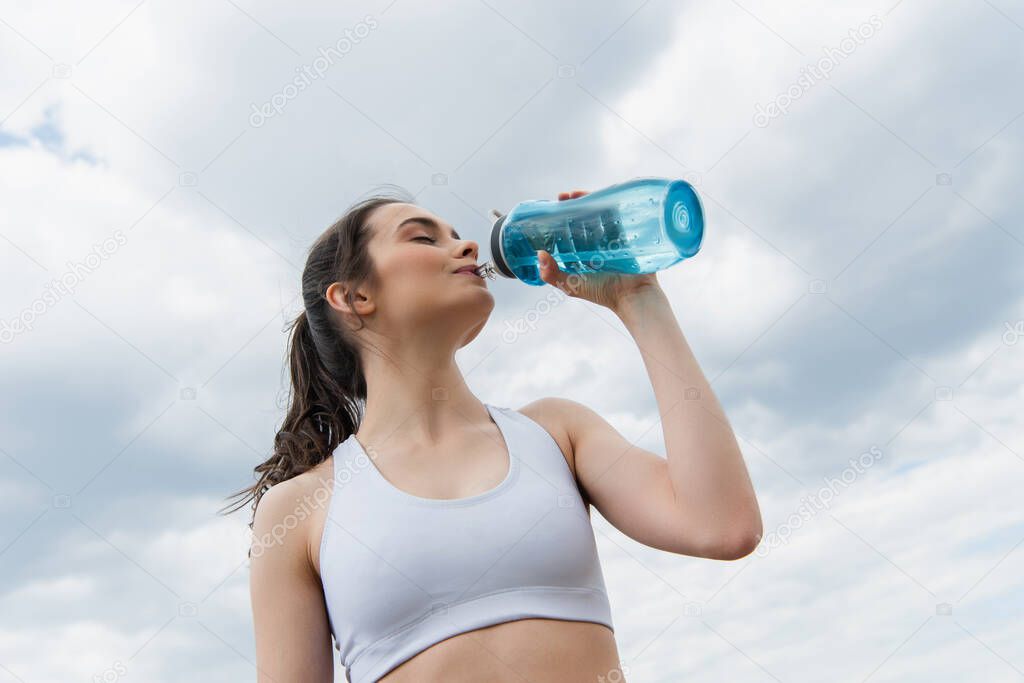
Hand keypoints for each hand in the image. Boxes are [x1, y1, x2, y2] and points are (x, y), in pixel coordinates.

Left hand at [536, 189, 661, 311]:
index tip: (550, 211)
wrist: (633, 295)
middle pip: (582, 223)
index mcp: (581, 258)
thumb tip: (539, 253)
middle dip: (572, 209)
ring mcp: (611, 241)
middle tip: (563, 198)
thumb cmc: (602, 293)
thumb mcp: (571, 285)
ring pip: (598, 217)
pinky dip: (609, 207)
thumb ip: (552, 273)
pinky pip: (616, 217)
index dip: (558, 223)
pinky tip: (601, 198)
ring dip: (589, 204)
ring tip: (577, 195)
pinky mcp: (626, 236)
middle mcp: (595, 248)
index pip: (567, 236)